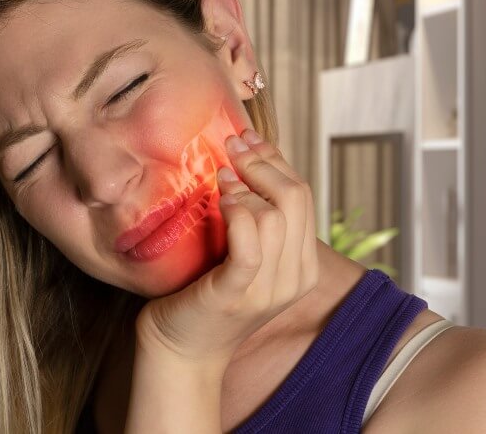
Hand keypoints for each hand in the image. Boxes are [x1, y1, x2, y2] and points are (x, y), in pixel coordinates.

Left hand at [135, 128, 318, 367]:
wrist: (182, 348)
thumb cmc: (206, 292)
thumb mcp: (242, 252)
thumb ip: (256, 219)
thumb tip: (246, 159)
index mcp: (303, 265)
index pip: (303, 195)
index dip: (276, 160)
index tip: (249, 137)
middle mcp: (295, 278)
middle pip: (295, 198)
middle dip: (263, 163)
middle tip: (232, 146)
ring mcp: (268, 289)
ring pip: (275, 215)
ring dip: (246, 188)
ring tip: (221, 180)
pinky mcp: (236, 294)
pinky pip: (250, 244)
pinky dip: (237, 214)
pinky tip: (220, 202)